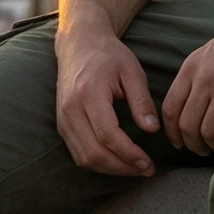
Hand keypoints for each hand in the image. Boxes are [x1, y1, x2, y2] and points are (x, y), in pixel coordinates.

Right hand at [55, 23, 160, 176]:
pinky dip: (98, 163)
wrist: (79, 43)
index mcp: (88, 92)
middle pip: (94, 152)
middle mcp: (70, 108)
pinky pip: (78, 153)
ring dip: (111, 169)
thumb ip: (142, 100)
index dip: (129, 154)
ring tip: (134, 168)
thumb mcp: (131, 71)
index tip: (148, 163)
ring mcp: (63, 117)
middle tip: (146, 169)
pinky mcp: (61, 123)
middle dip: (122, 167)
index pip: (107, 134)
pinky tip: (117, 161)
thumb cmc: (108, 55)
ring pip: (84, 158)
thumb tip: (152, 130)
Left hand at [162, 9, 213, 154]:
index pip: (171, 107)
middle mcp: (205, 76)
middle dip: (192, 144)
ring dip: (212, 146)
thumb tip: (188, 108)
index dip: (172, 132)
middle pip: (187, 124)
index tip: (178, 143)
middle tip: (201, 150)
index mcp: (193, 65)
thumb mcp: (213, 53)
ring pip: (208, 131)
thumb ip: (198, 76)